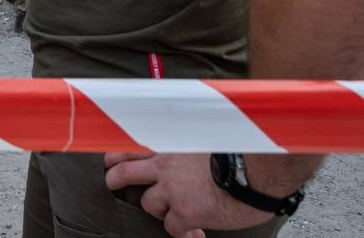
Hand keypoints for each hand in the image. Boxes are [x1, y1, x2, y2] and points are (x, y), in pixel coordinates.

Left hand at [105, 152, 273, 237]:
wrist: (256, 172)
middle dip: (114, 180)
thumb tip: (193, 156)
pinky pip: (172, 228)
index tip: (112, 160)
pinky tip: (195, 233)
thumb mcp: (207, 140)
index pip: (132, 147)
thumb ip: (191, 148)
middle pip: (122, 173)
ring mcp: (171, 190)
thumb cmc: (241, 153)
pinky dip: (183, 233)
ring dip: (160, 210)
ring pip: (148, 204)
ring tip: (174, 214)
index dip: (118, 156)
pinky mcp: (184, 212)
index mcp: (170, 146)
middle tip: (112, 183)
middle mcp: (165, 166)